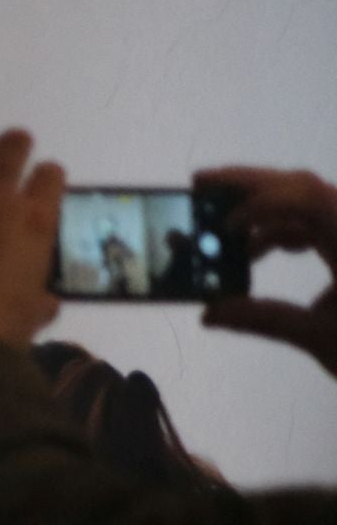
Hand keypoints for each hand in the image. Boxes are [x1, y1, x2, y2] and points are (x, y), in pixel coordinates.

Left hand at [0, 105, 64, 365]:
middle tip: (15, 137)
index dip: (47, 177)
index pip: (49, 179)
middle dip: (14, 143)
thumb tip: (45, 303)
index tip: (45, 177)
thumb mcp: (33, 315)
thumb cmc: (1, 334)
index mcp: (34, 222)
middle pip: (9, 155)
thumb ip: (38, 300)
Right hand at [197, 166, 336, 377]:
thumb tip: (210, 313)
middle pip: (301, 185)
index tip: (222, 229)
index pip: (303, 197)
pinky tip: (263, 255)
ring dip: (264, 212)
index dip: (258, 204)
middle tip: (200, 184)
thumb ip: (266, 320)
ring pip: (308, 202)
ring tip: (225, 234)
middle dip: (250, 184)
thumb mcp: (325, 339)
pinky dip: (287, 231)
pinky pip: (319, 222)